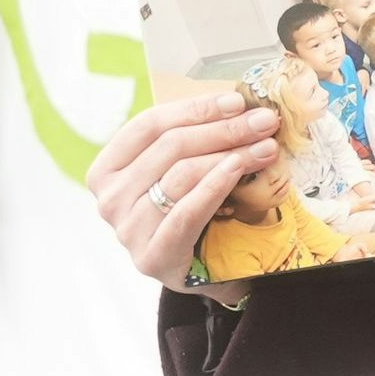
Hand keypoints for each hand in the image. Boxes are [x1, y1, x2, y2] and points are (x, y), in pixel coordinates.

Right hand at [89, 89, 282, 296]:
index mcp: (107, 169)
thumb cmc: (195, 214)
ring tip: (267, 147)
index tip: (237, 101)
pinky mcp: (152, 255)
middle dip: (223, 129)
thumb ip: (196, 141)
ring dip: (230, 154)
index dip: (194, 108)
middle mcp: (109, 198)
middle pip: (169, 147)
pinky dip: (215, 185)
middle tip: (265, 121)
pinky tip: (240, 169)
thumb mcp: (185, 171)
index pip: (148, 125)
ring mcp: (127, 229)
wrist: (206, 274)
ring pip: (181, 175)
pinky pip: (187, 211)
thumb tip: (238, 105)